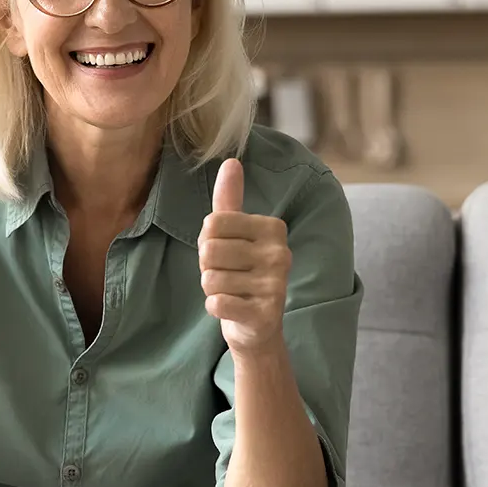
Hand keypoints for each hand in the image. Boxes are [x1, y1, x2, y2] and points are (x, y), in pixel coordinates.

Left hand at [199, 158, 290, 356]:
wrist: (257, 326)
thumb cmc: (241, 272)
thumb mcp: (234, 234)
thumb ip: (230, 200)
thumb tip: (231, 161)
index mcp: (273, 228)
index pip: (212, 223)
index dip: (207, 241)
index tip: (225, 253)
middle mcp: (280, 253)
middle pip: (208, 251)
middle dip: (207, 267)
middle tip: (227, 275)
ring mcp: (276, 285)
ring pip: (210, 279)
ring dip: (212, 289)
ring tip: (232, 292)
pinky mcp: (265, 314)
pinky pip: (217, 303)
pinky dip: (215, 307)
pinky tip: (233, 308)